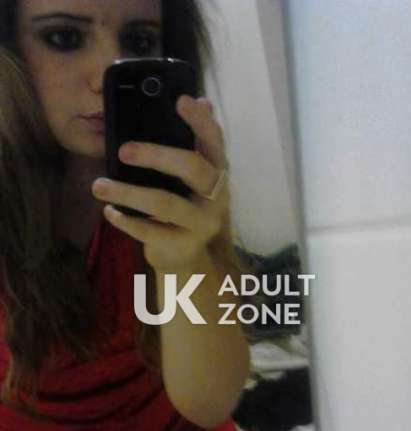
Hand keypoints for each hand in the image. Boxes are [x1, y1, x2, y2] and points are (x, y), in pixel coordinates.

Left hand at [92, 96, 228, 272]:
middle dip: (156, 155)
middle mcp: (216, 195)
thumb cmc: (182, 206)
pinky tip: (109, 212)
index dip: (200, 120)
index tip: (180, 100)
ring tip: (99, 186)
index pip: (213, 140)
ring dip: (128, 193)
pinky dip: (126, 221)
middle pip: (191, 167)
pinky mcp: (184, 245)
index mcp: (216, 170)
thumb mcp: (187, 177)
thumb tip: (199, 101)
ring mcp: (202, 222)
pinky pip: (151, 232)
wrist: (187, 256)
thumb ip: (188, 144)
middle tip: (122, 151)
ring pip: (164, 204)